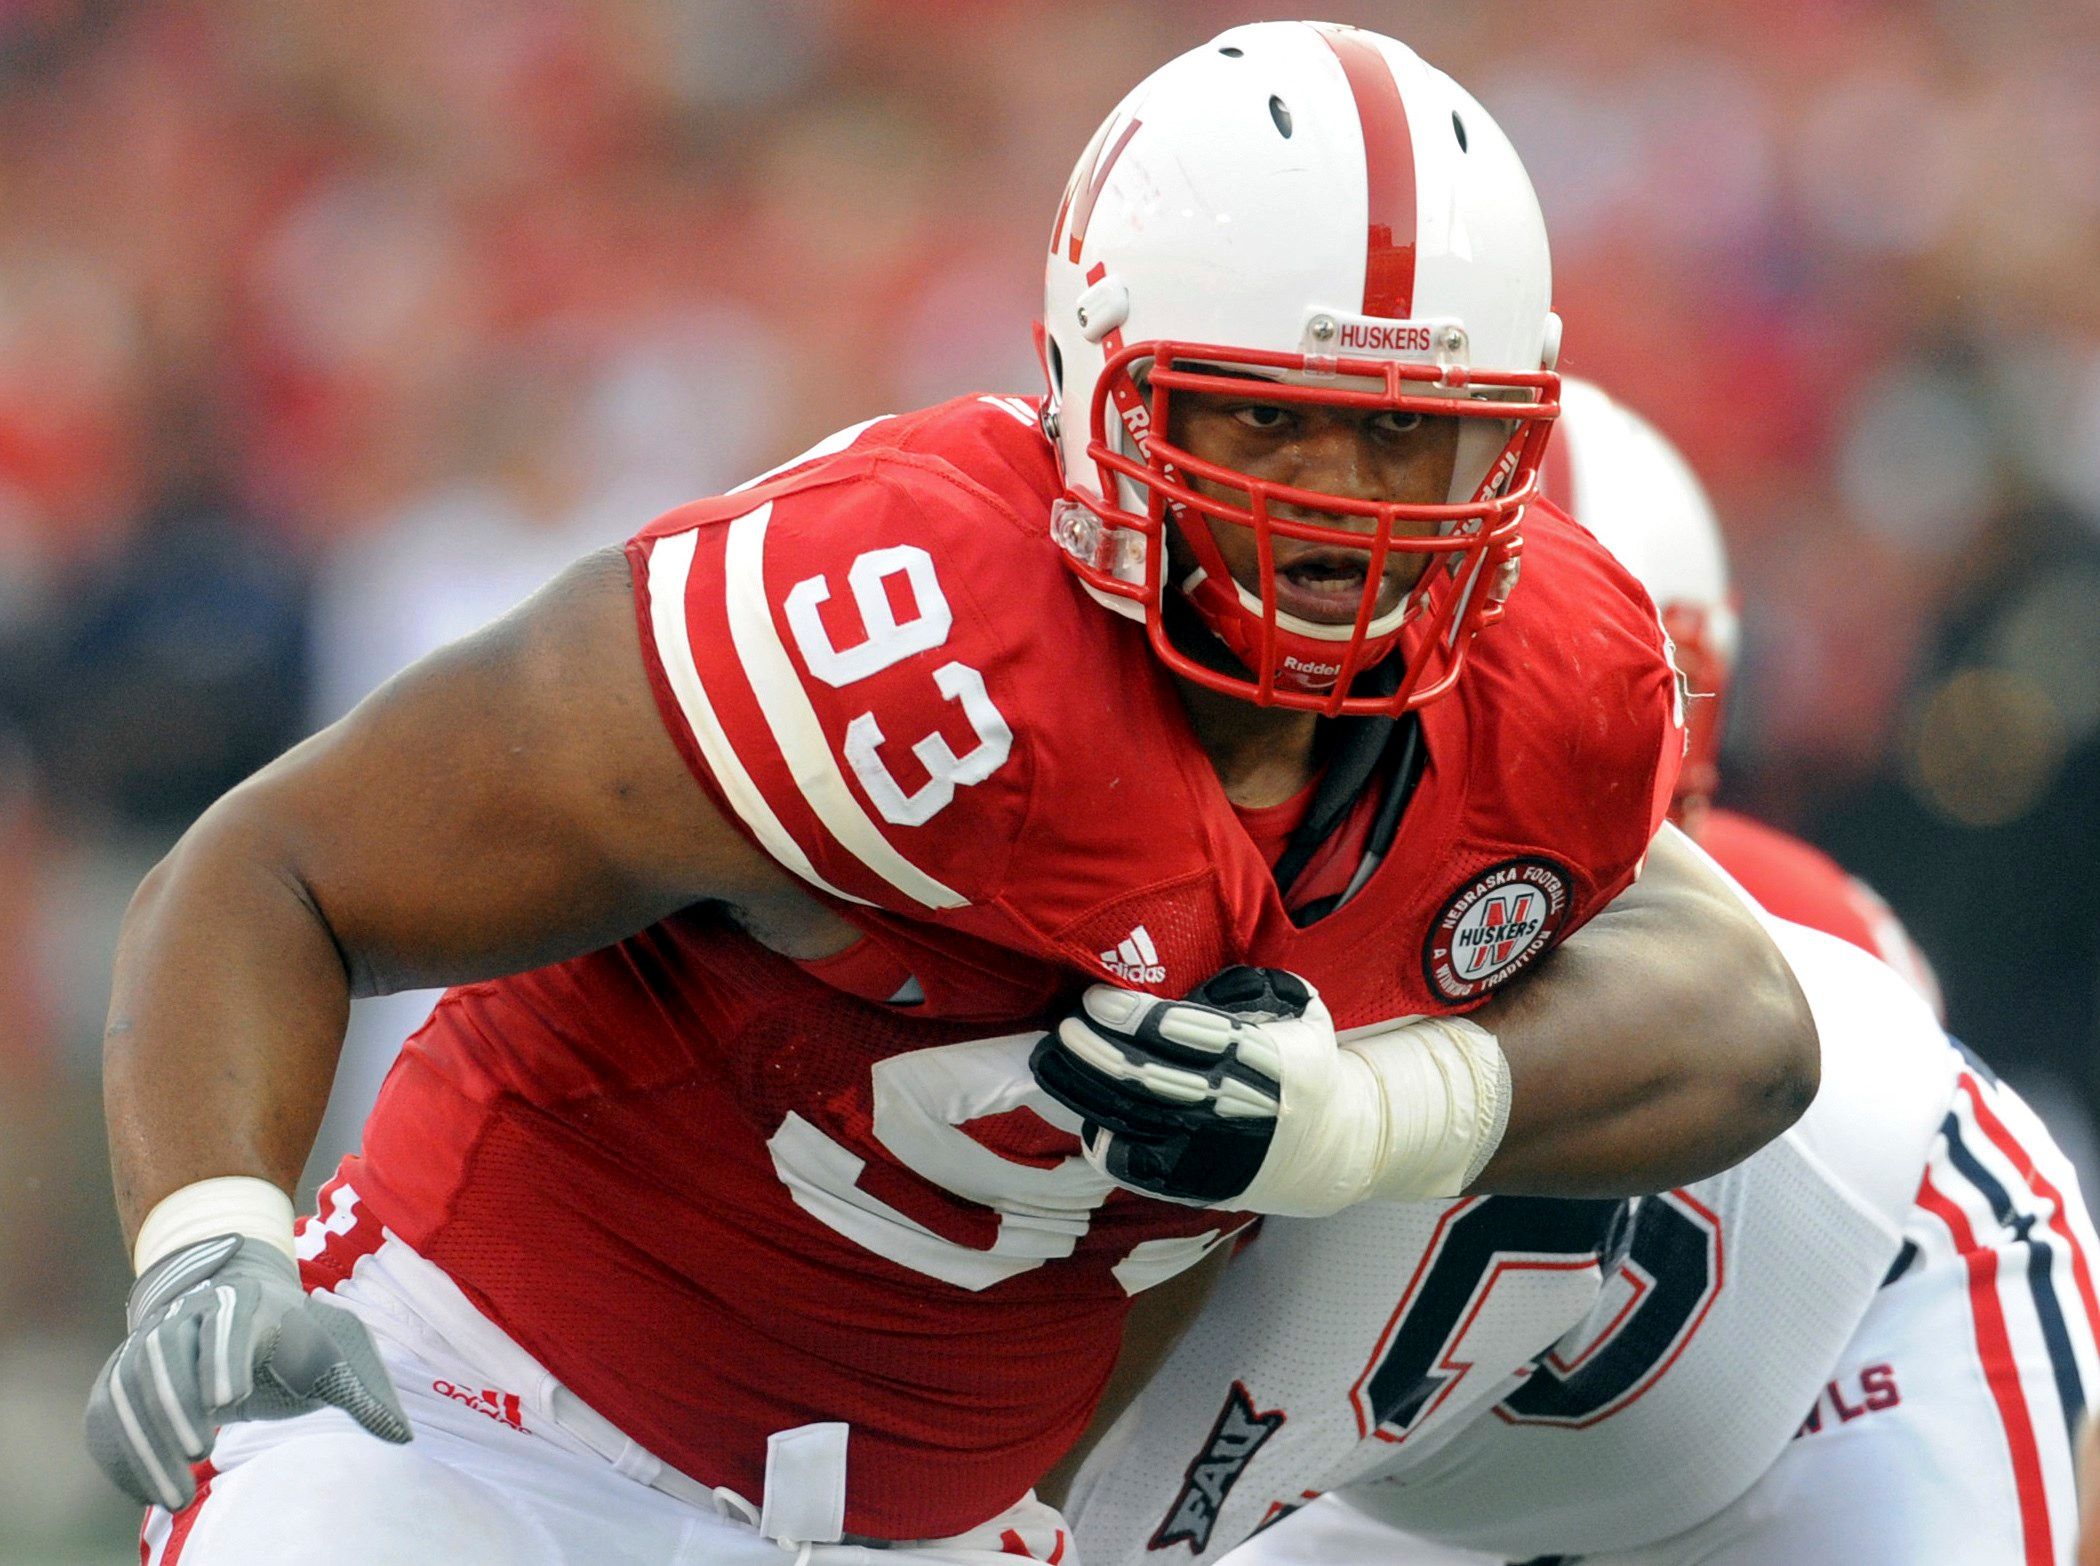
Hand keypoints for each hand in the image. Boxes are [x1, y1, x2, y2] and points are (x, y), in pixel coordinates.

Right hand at [85, 1234, 409, 1510]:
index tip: (229, 1400)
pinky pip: (107, 1409)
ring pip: (129, 1383)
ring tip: (171, 1495)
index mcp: (246, 1304)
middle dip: (177, 1400)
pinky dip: (119, 1451)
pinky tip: (144, 1490)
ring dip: (144, 1439)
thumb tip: (401, 1436)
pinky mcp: (124, 1372)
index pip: (228, 1323)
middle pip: (167, 1351)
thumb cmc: (294, 1334)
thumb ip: (361, 1390)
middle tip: (198, 1450)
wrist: (235, 1295)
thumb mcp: (333, 1350)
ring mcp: (149, 1341)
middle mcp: (188, 1315)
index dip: (225, 1356)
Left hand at [1030, 966, 1329, 1205]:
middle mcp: (1235, 1108)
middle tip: (1063, 1026)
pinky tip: (1081, 1105)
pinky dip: (1100, 1132)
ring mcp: (1209, 1151)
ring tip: (1049, 1057)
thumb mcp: (1302, 1012)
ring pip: (1130, 1116)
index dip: (1135, 1016)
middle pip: (1147, 1077)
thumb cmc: (1303, 1066)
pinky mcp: (1190, 1183)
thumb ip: (1254, 987)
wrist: (1327, 1152)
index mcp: (1265, 1060)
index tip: (1095, 998)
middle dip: (1096, 1050)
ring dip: (1081, 1085)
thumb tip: (1192, 982)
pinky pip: (1130, 1160)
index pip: (1187, 1035)